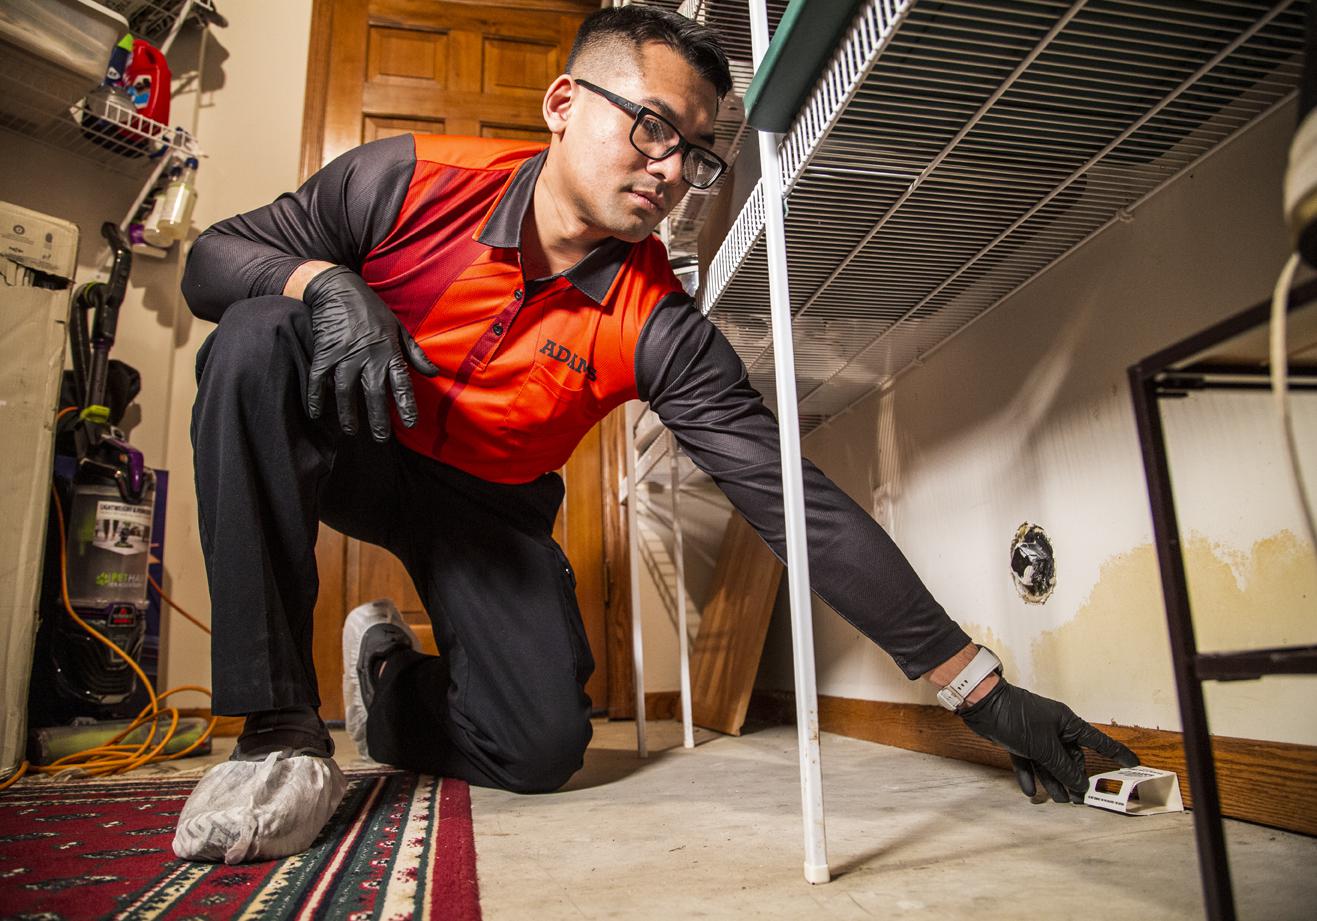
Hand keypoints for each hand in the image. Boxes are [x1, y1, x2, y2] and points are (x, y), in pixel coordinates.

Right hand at [301, 266, 438, 439]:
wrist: (339, 289)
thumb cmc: (372, 310)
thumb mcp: (399, 328)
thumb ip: (415, 353)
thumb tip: (433, 373)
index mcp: (389, 351)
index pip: (401, 384)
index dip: (406, 405)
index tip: (411, 423)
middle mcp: (368, 356)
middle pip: (374, 394)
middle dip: (378, 418)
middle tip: (381, 438)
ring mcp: (344, 355)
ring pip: (346, 391)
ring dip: (348, 413)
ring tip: (352, 430)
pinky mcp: (325, 352)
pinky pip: (318, 380)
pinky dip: (316, 397)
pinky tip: (317, 413)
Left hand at [960, 678, 1138, 803]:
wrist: (983, 705)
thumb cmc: (1017, 718)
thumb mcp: (1044, 746)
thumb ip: (1062, 766)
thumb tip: (1080, 783)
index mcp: (1067, 723)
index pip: (1098, 740)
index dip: (1116, 753)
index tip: (1133, 763)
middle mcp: (1053, 728)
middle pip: (1070, 757)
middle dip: (1074, 777)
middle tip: (1078, 799)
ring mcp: (1035, 734)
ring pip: (1049, 762)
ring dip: (1053, 781)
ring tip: (1059, 801)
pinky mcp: (1017, 740)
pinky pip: (1028, 760)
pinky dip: (1029, 775)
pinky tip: (1030, 792)